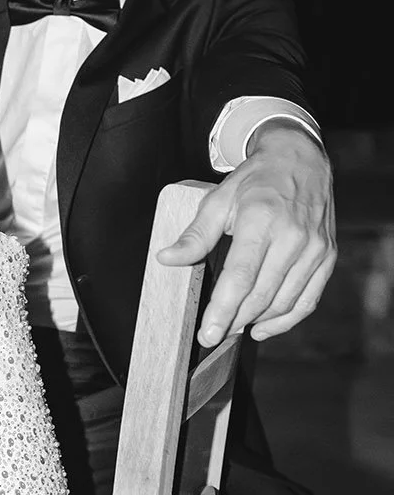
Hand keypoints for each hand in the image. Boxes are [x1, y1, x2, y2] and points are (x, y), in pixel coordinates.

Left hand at [156, 122, 335, 346]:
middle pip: (261, 294)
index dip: (223, 309)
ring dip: (257, 321)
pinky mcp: (328, 257)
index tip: (208, 333)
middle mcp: (293, 236)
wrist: (301, 159)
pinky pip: (308, 300)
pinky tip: (263, 328)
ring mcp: (315, 248)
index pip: (240, 276)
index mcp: (261, 219)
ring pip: (285, 301)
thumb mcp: (219, 199)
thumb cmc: (256, 180)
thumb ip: (195, 234)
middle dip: (235, 320)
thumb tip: (166, 259)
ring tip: (233, 328)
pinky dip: (285, 320)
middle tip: (214, 335)